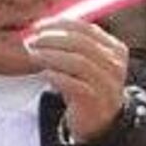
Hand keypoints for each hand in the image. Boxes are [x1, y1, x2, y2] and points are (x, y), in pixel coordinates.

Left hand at [25, 19, 128, 141]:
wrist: (99, 121)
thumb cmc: (86, 85)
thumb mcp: (85, 62)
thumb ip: (71, 44)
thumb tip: (42, 28)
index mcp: (114, 49)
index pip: (86, 28)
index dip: (60, 24)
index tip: (37, 27)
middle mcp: (114, 64)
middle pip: (81, 43)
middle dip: (52, 39)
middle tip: (31, 41)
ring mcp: (106, 82)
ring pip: (78, 62)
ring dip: (51, 56)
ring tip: (33, 55)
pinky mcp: (94, 99)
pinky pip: (74, 85)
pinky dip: (57, 77)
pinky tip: (44, 74)